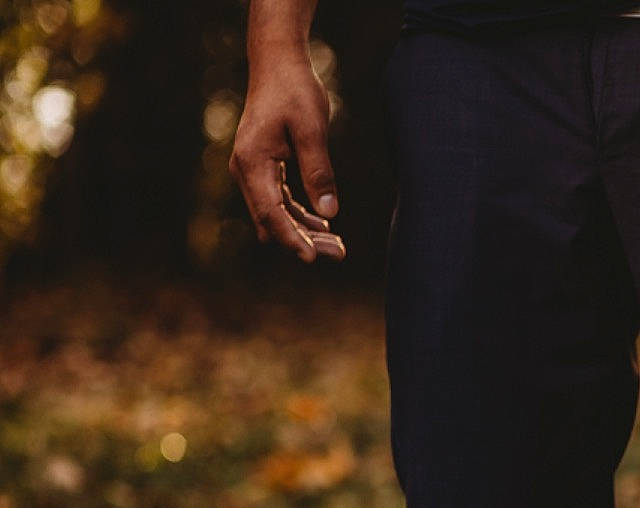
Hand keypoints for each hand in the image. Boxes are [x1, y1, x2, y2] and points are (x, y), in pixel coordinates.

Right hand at [231, 42, 343, 262]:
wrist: (278, 63)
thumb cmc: (294, 91)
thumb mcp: (312, 130)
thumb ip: (319, 171)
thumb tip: (329, 212)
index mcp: (252, 161)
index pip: (270, 212)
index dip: (291, 238)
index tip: (313, 258)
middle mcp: (246, 169)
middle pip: (272, 219)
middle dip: (304, 240)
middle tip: (339, 254)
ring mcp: (253, 170)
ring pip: (277, 213)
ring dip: (304, 230)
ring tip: (338, 246)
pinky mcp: (264, 167)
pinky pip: (280, 200)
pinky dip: (300, 215)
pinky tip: (324, 226)